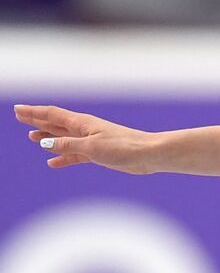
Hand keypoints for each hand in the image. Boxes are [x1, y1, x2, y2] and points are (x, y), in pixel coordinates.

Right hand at [15, 104, 153, 173]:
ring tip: (31, 137)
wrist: (148, 154)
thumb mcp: (91, 146)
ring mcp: (92, 141)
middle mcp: (85, 129)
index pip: (53, 115)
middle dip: (37, 120)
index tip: (18, 110)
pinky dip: (63, 157)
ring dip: (47, 138)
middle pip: (56, 123)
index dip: (34, 112)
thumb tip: (44, 142)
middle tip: (19, 117)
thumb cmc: (123, 147)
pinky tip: (52, 162)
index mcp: (82, 123)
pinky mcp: (98, 153)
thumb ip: (67, 145)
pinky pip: (75, 154)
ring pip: (64, 138)